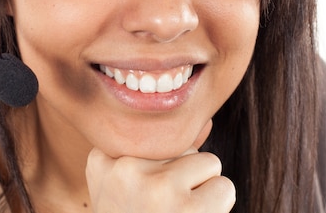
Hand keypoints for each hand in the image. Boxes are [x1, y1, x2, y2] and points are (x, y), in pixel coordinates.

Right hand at [86, 120, 234, 211]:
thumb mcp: (128, 188)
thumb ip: (159, 153)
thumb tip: (206, 121)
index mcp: (101, 160)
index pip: (154, 137)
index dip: (160, 169)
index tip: (145, 194)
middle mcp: (122, 167)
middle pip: (180, 148)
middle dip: (183, 178)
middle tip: (162, 211)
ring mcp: (151, 184)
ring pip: (207, 163)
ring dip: (204, 191)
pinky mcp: (182, 204)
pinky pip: (224, 186)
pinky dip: (218, 208)